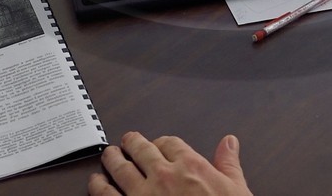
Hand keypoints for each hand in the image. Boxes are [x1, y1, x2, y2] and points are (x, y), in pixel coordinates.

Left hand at [88, 131, 251, 195]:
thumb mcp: (235, 190)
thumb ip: (228, 164)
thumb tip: (229, 143)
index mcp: (191, 167)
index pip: (170, 143)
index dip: (162, 141)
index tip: (159, 144)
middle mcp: (164, 176)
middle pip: (141, 149)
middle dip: (133, 143)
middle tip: (127, 141)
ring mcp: (143, 195)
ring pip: (120, 168)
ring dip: (112, 159)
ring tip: (108, 155)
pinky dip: (98, 187)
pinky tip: (96, 183)